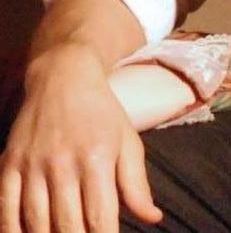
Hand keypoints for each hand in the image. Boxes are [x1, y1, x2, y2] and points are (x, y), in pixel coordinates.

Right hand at [0, 43, 161, 232]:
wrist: (63, 77)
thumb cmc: (102, 113)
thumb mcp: (127, 141)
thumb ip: (137, 184)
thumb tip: (152, 218)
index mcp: (98, 158)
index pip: (100, 217)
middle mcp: (64, 163)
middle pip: (67, 226)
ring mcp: (33, 164)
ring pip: (36, 223)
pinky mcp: (9, 164)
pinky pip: (6, 209)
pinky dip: (12, 230)